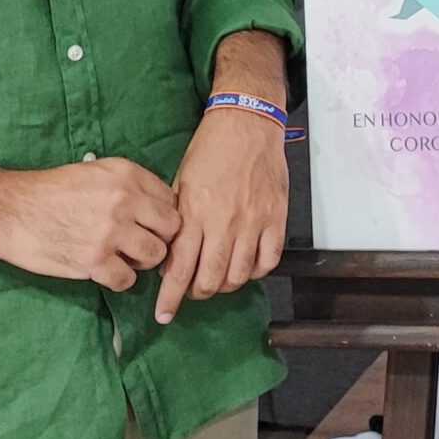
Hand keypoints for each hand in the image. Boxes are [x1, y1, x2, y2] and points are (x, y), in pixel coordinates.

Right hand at [0, 158, 181, 288]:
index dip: (163, 215)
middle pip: (171, 228)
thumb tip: (156, 206)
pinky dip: (119, 278)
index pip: (170, 199)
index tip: (151, 224)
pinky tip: (105, 269)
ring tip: (123, 256)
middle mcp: (124, 201)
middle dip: (160, 238)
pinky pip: (127, 279)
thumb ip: (128, 186)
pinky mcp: (94, 261)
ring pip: (155, 255)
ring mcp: (111, 232)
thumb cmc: (50, 191)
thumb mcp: (94, 172)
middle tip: (140, 243)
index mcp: (126, 174)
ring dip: (142, 260)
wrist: (10, 210)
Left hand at [155, 109, 289, 320]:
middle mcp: (223, 223)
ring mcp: (252, 222)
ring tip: (218, 277)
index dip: (169, 298)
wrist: (247, 123)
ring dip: (225, 284)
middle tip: (193, 291)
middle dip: (197, 294)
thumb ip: (177, 223)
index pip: (179, 270)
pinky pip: (268, 261)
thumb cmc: (210, 150)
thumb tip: (172, 260)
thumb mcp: (180, 183)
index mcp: (194, 214)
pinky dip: (256, 271)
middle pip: (209, 280)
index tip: (163, 315)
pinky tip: (246, 266)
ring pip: (238, 275)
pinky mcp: (275, 218)